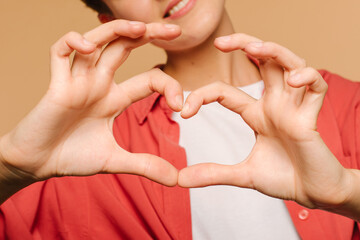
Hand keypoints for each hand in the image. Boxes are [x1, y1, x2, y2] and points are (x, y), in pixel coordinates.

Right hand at [0, 20, 182, 201]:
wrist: (37, 164)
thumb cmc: (71, 156)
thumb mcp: (115, 160)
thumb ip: (145, 165)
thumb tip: (177, 180)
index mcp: (114, 98)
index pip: (148, 79)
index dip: (168, 86)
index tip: (180, 106)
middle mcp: (98, 84)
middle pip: (125, 48)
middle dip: (149, 35)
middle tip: (175, 30)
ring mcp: (77, 81)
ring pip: (97, 43)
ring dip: (117, 31)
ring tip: (140, 27)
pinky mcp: (55, 85)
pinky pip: (59, 53)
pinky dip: (72, 43)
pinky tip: (87, 48)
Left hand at [178, 33, 353, 210]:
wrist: (313, 195)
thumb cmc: (284, 179)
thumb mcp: (243, 174)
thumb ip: (214, 173)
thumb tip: (181, 179)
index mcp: (258, 114)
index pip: (226, 92)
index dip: (203, 95)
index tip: (185, 112)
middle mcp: (275, 104)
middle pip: (263, 61)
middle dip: (244, 44)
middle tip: (219, 42)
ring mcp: (294, 107)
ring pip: (290, 64)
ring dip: (273, 52)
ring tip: (254, 49)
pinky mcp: (313, 116)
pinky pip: (316, 86)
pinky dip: (308, 77)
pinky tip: (293, 81)